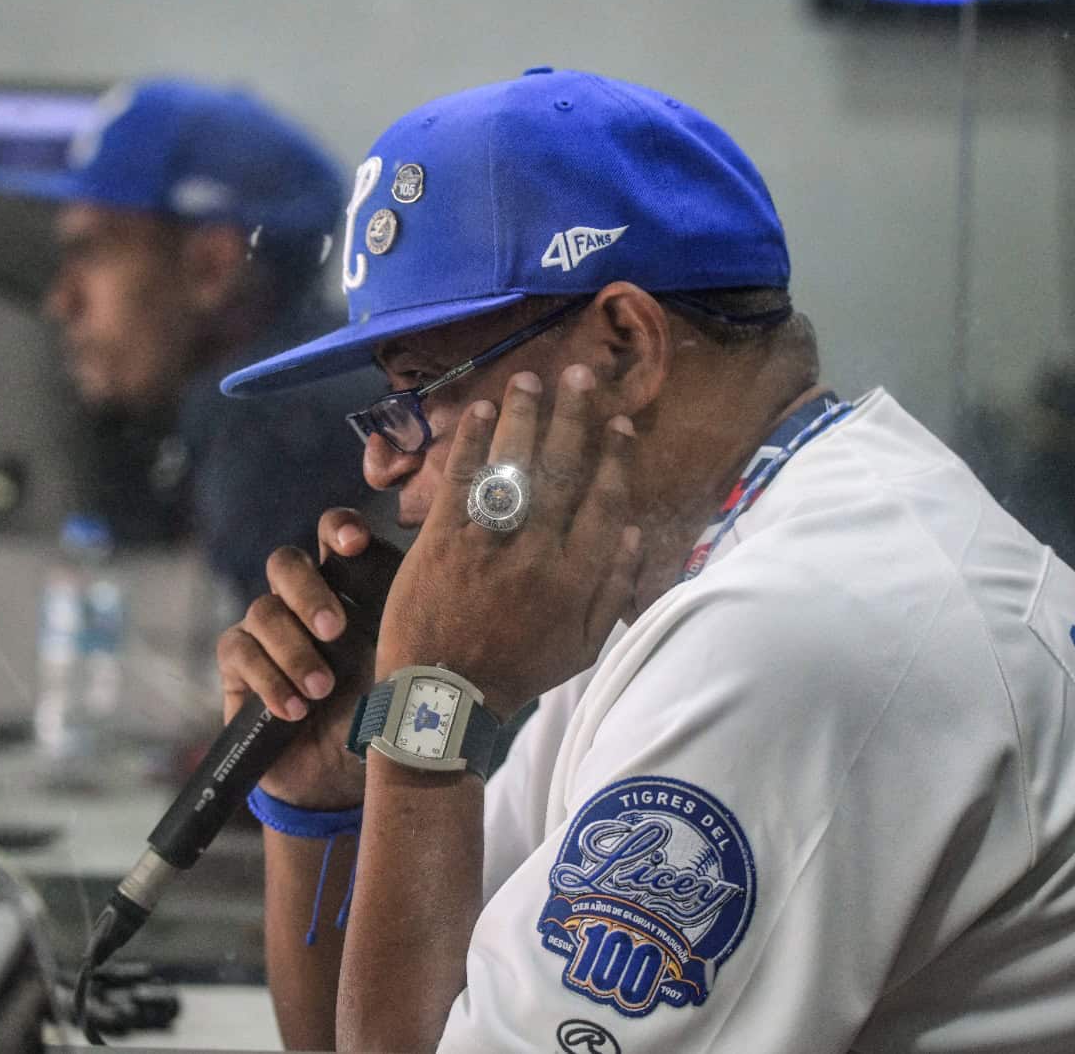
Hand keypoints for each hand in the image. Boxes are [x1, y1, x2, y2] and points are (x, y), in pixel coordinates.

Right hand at [217, 507, 400, 809]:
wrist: (354, 781)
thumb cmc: (392, 714)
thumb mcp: (407, 664)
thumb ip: (408, 618)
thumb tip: (425, 579)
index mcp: (351, 586)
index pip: (335, 535)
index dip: (339, 529)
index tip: (355, 544)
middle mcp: (306, 601)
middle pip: (286, 562)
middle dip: (309, 592)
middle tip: (336, 630)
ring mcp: (270, 631)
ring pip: (263, 609)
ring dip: (294, 649)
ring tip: (322, 690)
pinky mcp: (241, 666)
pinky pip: (239, 650)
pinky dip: (268, 679)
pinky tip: (295, 711)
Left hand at [375, 366, 642, 719]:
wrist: (442, 698)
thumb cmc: (517, 672)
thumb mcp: (583, 646)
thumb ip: (613, 589)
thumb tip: (634, 531)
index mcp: (575, 579)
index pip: (604, 503)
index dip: (615, 458)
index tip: (621, 424)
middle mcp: (536, 554)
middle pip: (560, 472)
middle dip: (573, 418)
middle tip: (580, 375)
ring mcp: (486, 545)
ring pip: (511, 467)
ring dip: (523, 417)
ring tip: (530, 380)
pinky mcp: (440, 541)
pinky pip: (460, 481)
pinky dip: (470, 444)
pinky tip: (480, 412)